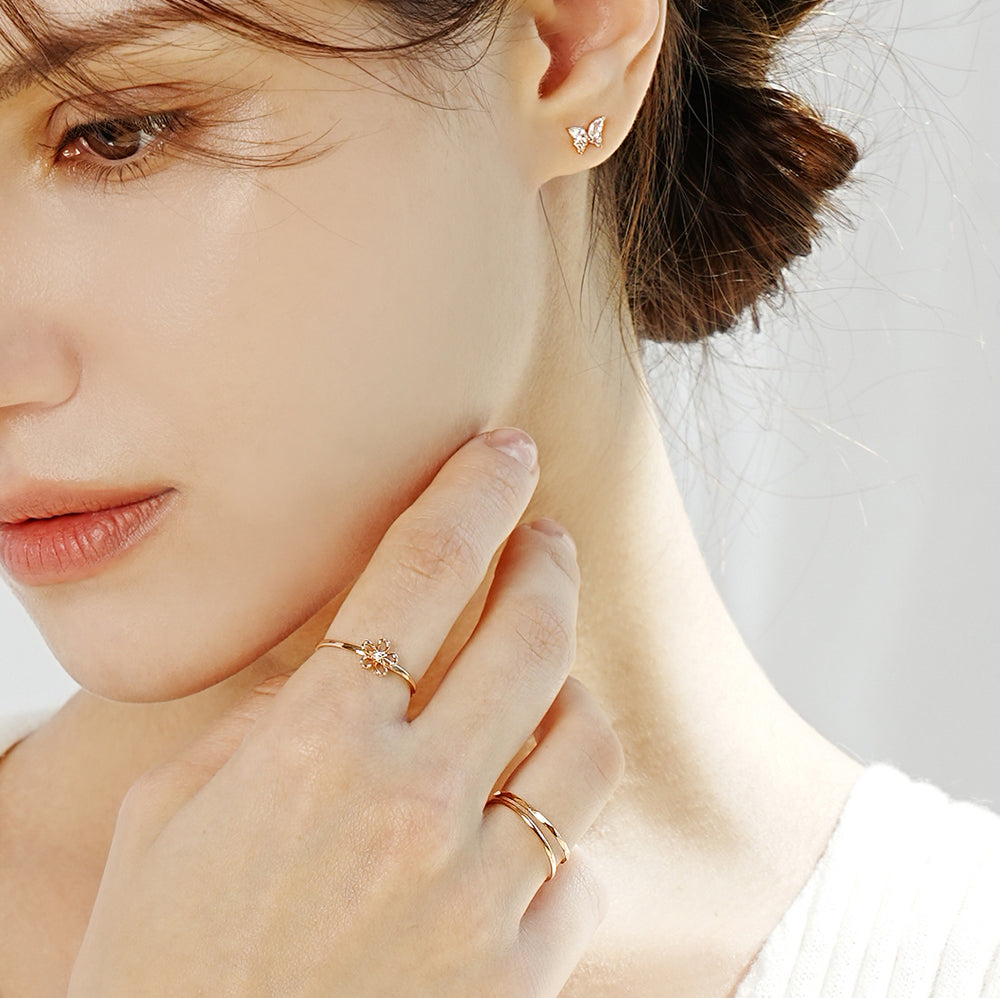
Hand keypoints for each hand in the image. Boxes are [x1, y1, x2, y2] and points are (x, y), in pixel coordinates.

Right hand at [66, 429, 625, 996]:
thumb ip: (269, 724)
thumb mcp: (175, 816)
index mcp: (315, 746)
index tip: (507, 453)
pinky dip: (559, 843)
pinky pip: (582, 870)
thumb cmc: (161, 964)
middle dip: (546, 562)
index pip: (419, 571)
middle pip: (528, 636)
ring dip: (571, 694)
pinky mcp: (520, 977)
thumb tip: (347, 664)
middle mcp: (411, 805)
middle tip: (546, 539)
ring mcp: (477, 894)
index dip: (473, 492)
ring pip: (585, 743)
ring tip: (550, 682)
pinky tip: (526, 836)